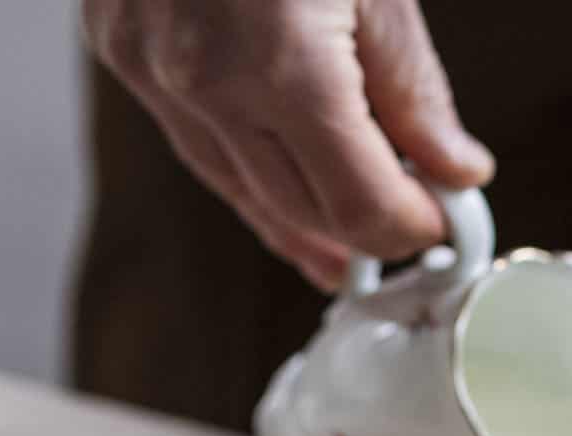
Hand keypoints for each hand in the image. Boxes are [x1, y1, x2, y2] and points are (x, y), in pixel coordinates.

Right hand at [85, 0, 493, 289]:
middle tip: (413, 230)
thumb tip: (452, 170)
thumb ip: (412, 89)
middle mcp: (204, 82)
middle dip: (364, 234)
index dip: (410, 228)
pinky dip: (245, 170)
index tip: (446, 220)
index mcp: (282, 66)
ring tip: (348, 251)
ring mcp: (148, 69)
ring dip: (300, 223)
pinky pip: (192, 139)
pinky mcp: (119, 48)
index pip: (360, 207)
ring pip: (236, 187)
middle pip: (300, 211)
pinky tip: (283, 188)